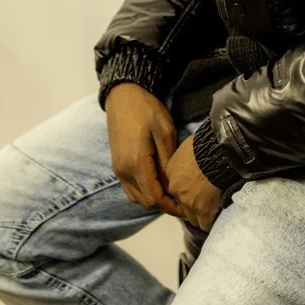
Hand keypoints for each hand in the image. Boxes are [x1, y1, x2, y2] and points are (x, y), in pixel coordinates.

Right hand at [105, 82, 186, 218]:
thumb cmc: (146, 110)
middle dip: (164, 205)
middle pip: (144, 201)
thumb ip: (168, 161)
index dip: (171, 206)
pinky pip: (130, 187)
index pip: (154, 197)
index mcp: (136, 164)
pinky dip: (144, 191)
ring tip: (173, 194)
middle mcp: (123, 171)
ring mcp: (118, 169)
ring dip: (153, 199)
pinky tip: (158, 183)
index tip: (187, 208)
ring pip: (136, 196)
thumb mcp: (164, 132)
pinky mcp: (117, 164)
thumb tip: (174, 184)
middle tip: (183, 202)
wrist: (123, 96)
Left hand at [165, 134, 222, 231]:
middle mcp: (176, 189)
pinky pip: (205, 223)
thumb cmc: (207, 143)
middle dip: (192, 206)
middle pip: (181, 206)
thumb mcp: (189, 146)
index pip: (174, 189)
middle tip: (205, 201)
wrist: (219, 150)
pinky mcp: (203, 210)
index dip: (185, 191)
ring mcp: (189, 201)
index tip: (195, 190)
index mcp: (171, 172)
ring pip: (193, 218)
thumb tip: (194, 161)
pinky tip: (217, 216)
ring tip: (213, 210)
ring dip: (201, 215)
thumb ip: (186, 159)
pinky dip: (211, 221)